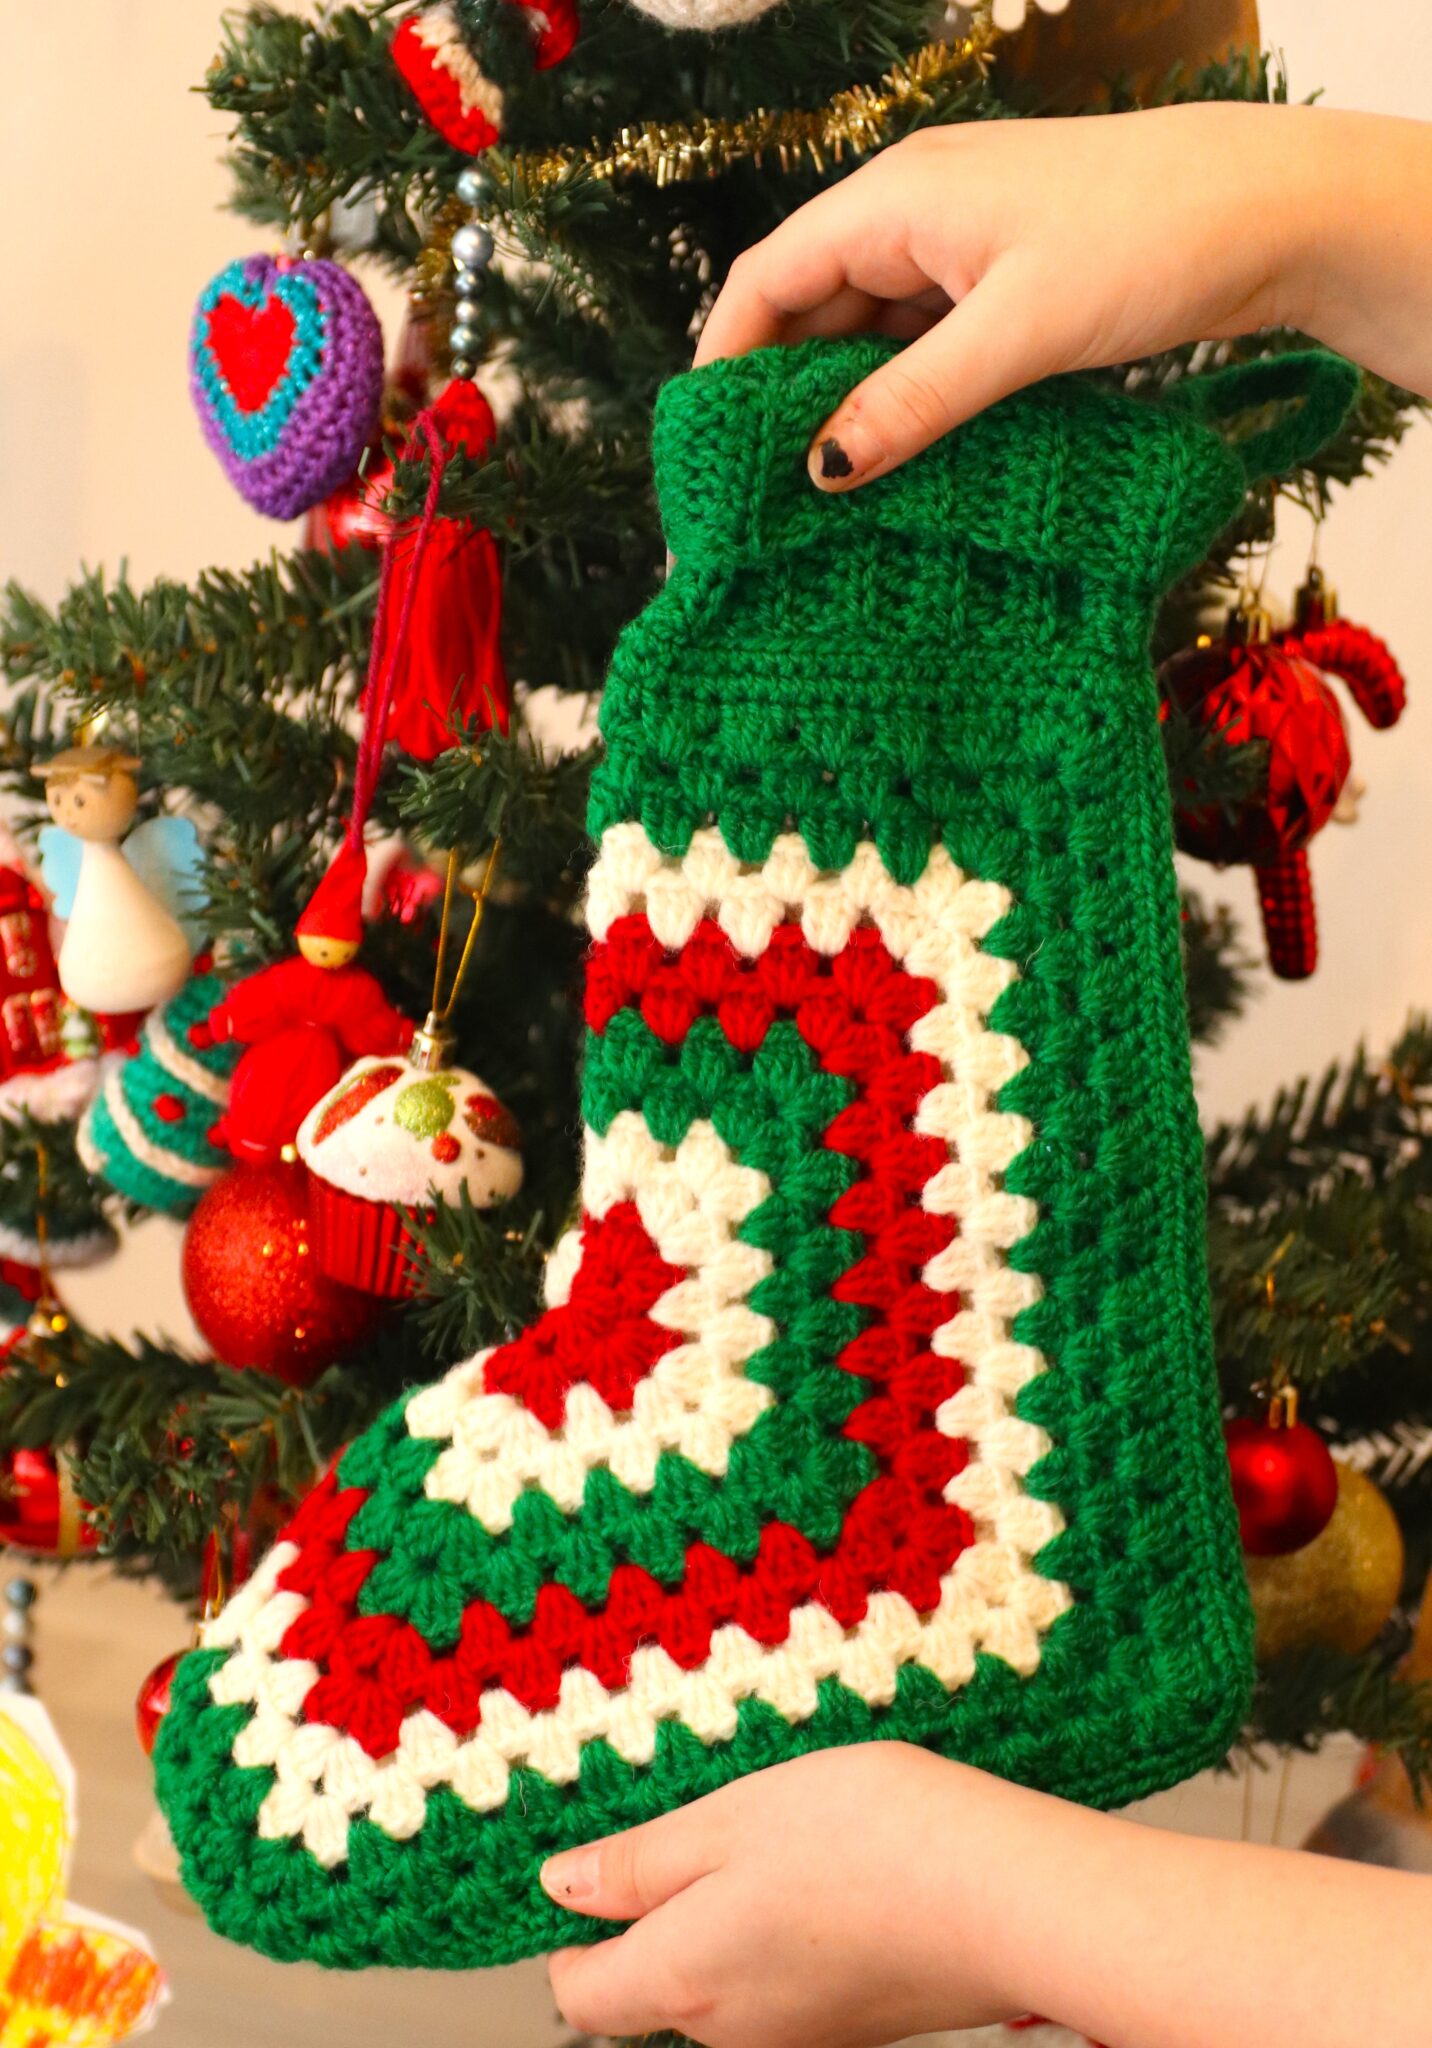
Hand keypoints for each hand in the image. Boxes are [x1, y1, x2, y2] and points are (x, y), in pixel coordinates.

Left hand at [542, 1744, 1021, 2047]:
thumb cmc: (872, 1842)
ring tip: (775, 1825)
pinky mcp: (852, 2021)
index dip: (571, 1933)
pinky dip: (786, 1924)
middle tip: (701, 1813)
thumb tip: (564, 1889)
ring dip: (729, 1909)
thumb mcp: (731, 1819)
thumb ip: (641, 1863)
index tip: (590, 1865)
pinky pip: (784, 1976)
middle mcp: (730, 2033)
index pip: (581, 1995)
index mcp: (682, 1981)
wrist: (1008, 1896)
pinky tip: (827, 1863)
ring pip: (722, 1975)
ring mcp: (797, 2034)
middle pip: (654, 1985)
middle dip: (660, 1907)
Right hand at [695, 102, 1431, 490]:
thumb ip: (913, 401)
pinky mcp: (1000, 288)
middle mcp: (913, 219)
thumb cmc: (1147, 241)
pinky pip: (922, 351)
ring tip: (821, 503)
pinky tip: (897, 466)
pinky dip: (902, 404)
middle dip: (777, 402)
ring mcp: (958, 253)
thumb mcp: (1018, 333)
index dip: (722, 364)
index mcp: (896, 202)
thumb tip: (822, 470)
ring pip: (866, 340)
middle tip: (758, 500)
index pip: (766, 279)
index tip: (704, 455)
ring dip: (844, 410)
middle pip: (807, 314)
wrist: (1272, 212)